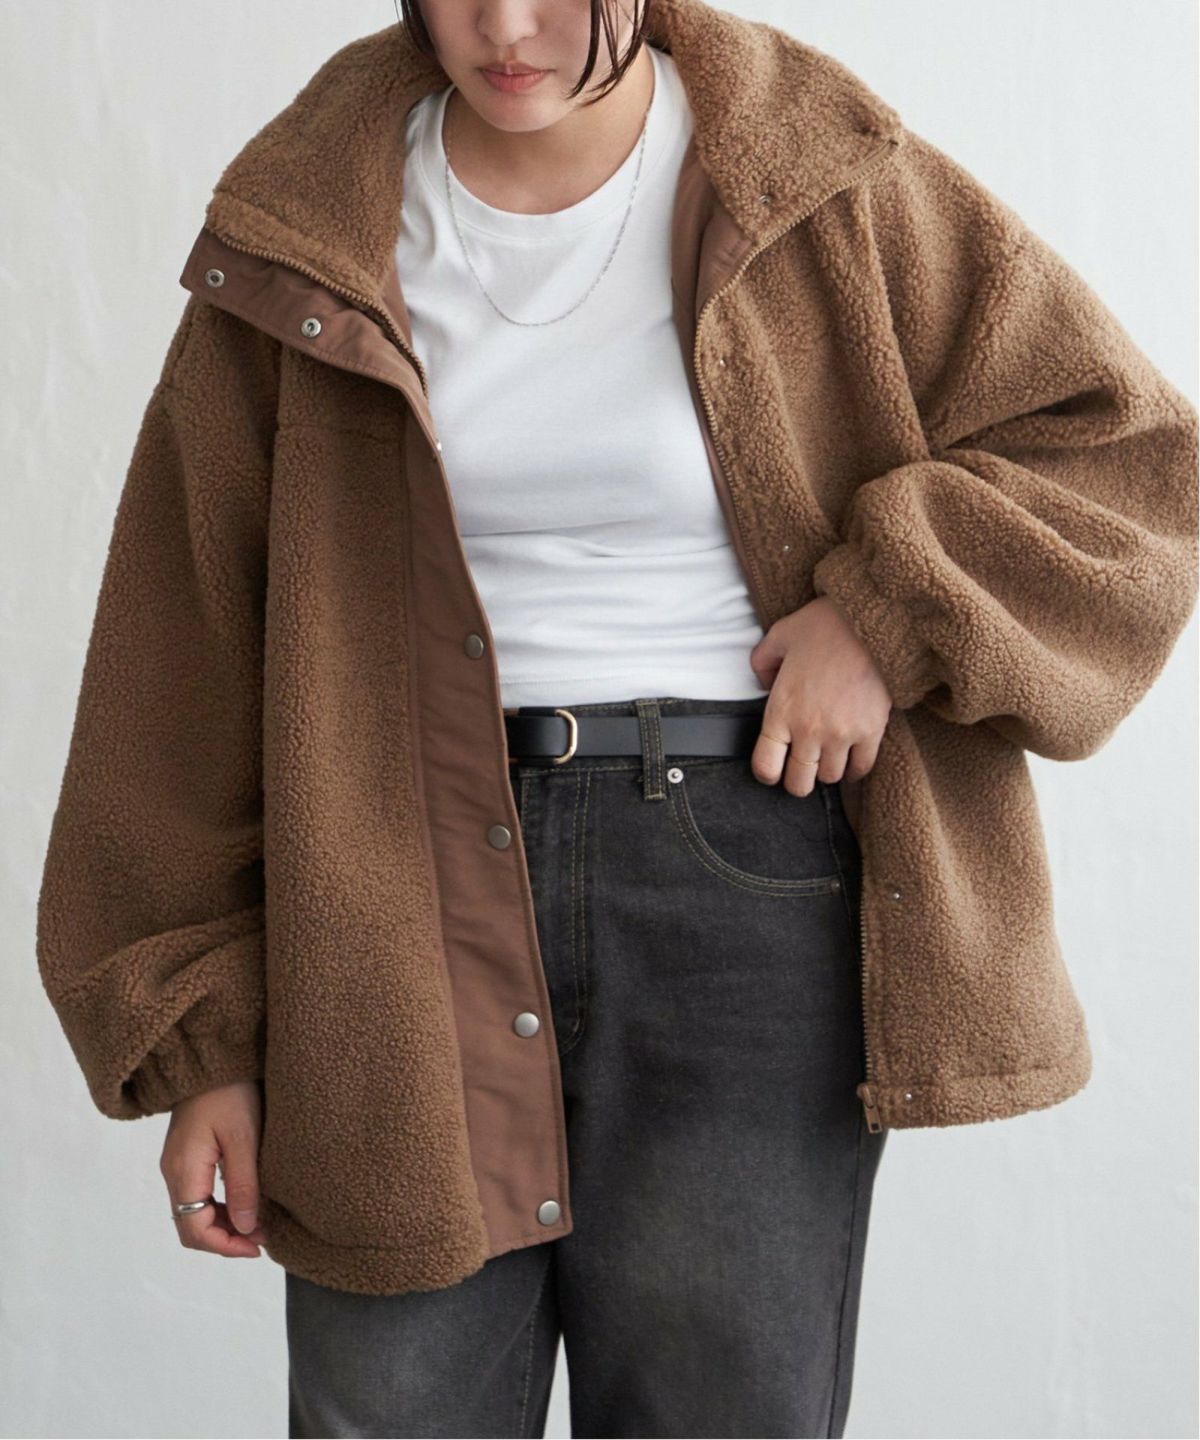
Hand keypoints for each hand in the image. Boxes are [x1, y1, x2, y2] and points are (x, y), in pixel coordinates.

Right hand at [160, 1079, 266, 1257]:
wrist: (211, 1057)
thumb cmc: (230, 1092)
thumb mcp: (244, 1138)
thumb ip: (244, 1185)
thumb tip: (247, 1229)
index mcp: (183, 1170)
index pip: (194, 1230)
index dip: (224, 1247)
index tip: (257, 1248)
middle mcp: (173, 1172)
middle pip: (191, 1226)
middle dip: (226, 1240)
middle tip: (263, 1239)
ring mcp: (177, 1164)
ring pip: (194, 1213)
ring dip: (225, 1224)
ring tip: (261, 1224)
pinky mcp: (186, 1156)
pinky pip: (198, 1195)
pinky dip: (221, 1207)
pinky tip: (246, 1202)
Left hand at [747, 595, 892, 795]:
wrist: (871, 620)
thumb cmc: (824, 626)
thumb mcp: (779, 637)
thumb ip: (762, 663)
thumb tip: (764, 681)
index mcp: (781, 712)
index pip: (766, 767)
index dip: (767, 774)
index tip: (773, 770)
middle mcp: (808, 730)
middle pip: (799, 783)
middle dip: (797, 781)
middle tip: (801, 771)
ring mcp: (841, 734)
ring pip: (830, 778)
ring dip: (826, 770)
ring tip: (827, 757)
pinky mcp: (871, 732)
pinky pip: (861, 768)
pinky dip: (855, 769)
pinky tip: (851, 759)